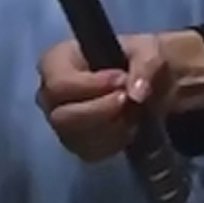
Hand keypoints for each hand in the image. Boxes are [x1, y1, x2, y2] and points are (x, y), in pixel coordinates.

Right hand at [35, 34, 174, 162]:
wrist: (152, 82)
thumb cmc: (139, 58)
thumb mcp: (149, 50)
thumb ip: (146, 65)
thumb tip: (136, 94)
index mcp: (57, 61)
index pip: (58, 83)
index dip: (91, 86)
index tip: (121, 80)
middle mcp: (50, 95)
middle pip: (62, 117)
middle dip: (102, 111)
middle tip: (129, 100)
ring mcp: (61, 122)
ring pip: (75, 138)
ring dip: (112, 127)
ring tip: (133, 110)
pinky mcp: (76, 143)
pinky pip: (89, 152)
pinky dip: (115, 142)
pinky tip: (130, 126)